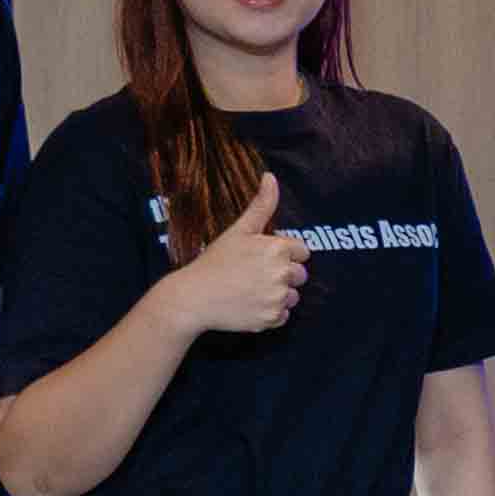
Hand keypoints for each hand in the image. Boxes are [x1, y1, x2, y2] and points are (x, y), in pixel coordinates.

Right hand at [156, 176, 307, 340]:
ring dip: (278, 295)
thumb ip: (261, 205)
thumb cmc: (214, 262)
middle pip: (300, 275)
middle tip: (253, 275)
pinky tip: (249, 305)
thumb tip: (271, 177)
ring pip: (292, 296)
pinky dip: (270, 313)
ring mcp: (277, 298)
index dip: (283, 254)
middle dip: (282, 274)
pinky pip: (283, 316)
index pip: (302, 252)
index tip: (261, 258)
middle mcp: (282, 273)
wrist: (192, 298)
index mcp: (278, 249)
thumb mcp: (238, 230)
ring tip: (250, 290)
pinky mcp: (271, 319)